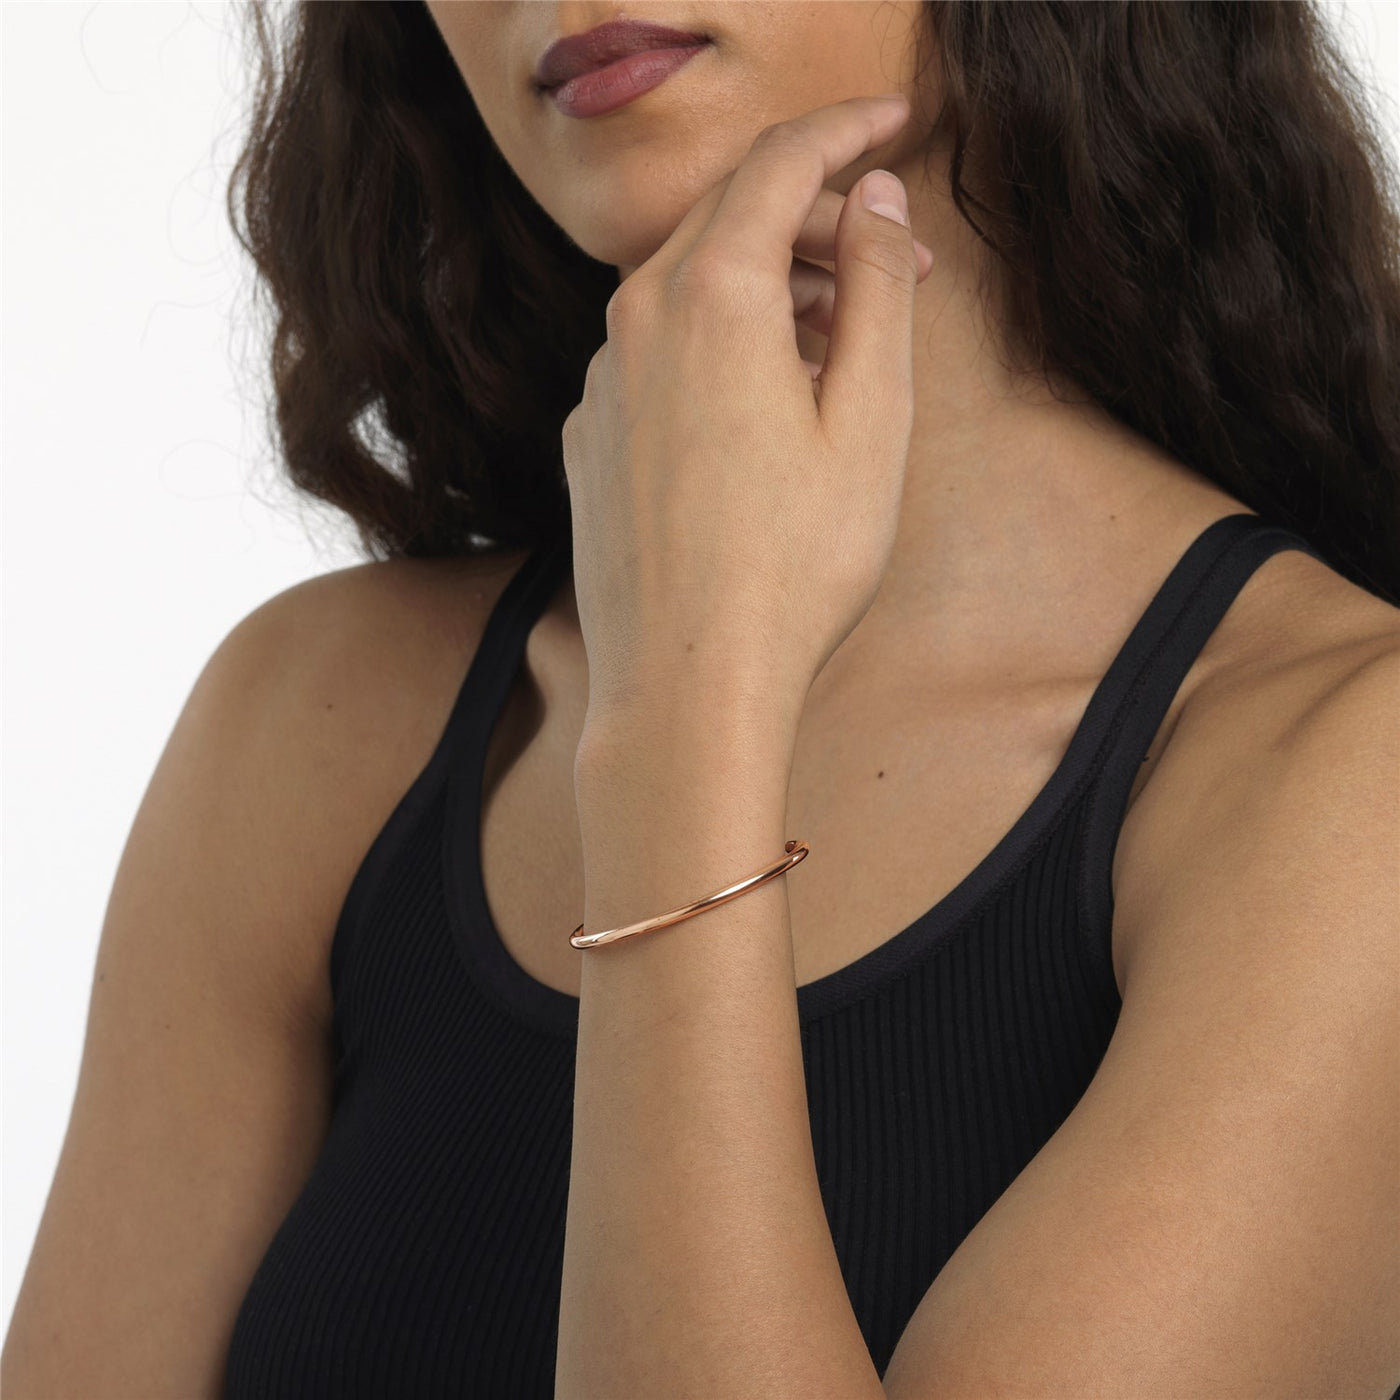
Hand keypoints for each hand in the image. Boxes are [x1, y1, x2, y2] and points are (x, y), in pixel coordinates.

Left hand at [562, 93, 930, 729]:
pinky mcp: (588, 437)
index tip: (895, 119)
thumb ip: (876, 289)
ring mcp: (601, 382)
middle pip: (729, 221)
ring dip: (771, 288)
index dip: (845, 129)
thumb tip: (873, 197)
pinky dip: (718, 344)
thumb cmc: (791, 568)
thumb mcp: (870, 421)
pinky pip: (657, 353)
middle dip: (819, 221)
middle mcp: (635, 322)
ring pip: (690, 288)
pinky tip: (765, 401)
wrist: (684, 687)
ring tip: (846, 338)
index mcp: (710, 297)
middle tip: (898, 262)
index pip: (779, 164)